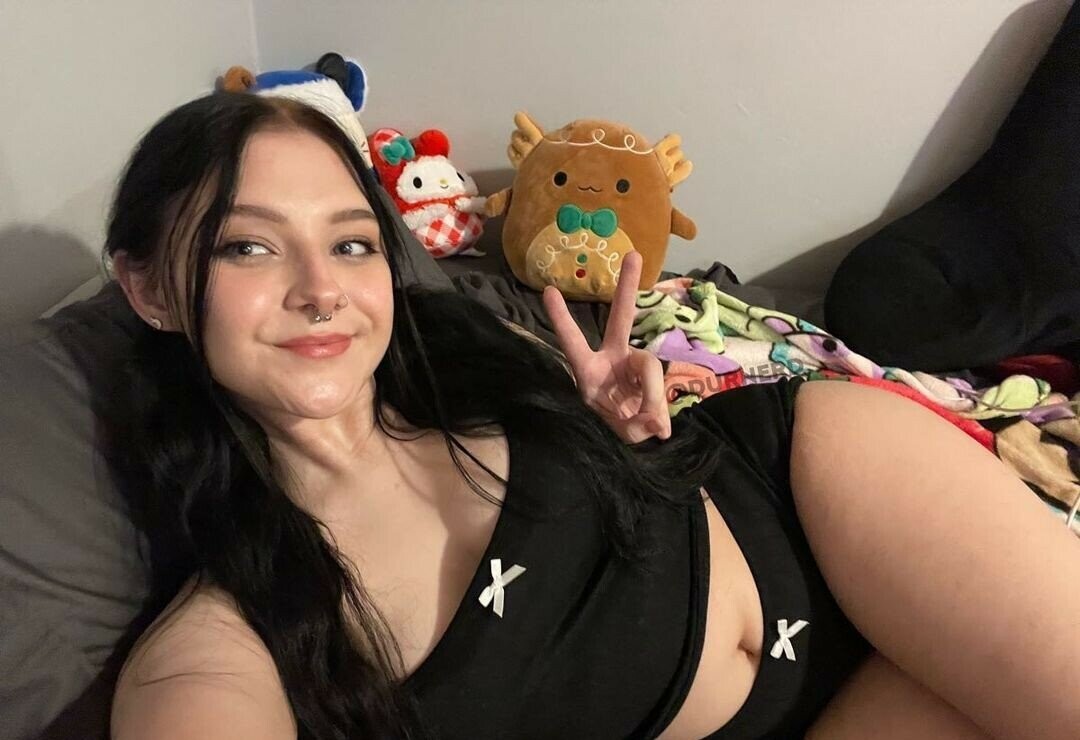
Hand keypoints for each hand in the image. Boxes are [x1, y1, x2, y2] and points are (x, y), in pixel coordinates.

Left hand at [542, 251, 671, 443]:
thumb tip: (659, 424)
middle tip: (632, 254)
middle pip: (621, 318)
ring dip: (651, 398)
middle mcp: (611, 358)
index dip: (561, 319)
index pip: (572, 341)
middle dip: (626, 287)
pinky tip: (658, 429)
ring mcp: (633, 364)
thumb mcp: (616, 430)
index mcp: (588, 370)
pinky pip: (661, 388)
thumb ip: (637, 425)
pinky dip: (661, 412)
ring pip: (649, 368)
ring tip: (650, 426)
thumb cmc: (613, 426)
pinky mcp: (652, 375)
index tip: (547, 291)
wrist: (631, 436)